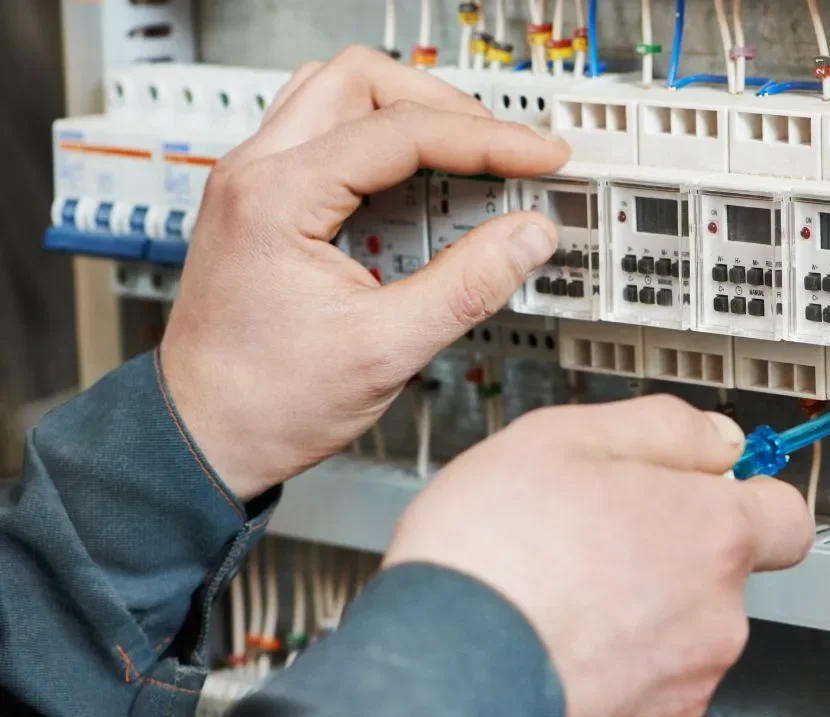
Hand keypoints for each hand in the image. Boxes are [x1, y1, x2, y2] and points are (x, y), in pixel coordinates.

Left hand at [160, 47, 569, 500]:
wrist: (205, 436)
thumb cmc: (265, 402)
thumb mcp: (386, 349)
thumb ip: (467, 285)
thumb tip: (527, 237)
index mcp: (276, 198)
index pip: (400, 131)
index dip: (486, 139)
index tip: (539, 157)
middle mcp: (255, 173)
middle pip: (362, 81)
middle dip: (444, 108)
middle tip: (501, 150)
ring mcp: (254, 182)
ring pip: (340, 96)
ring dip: (409, 117)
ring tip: (466, 162)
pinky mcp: (264, 201)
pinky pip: (328, 137)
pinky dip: (383, 147)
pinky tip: (421, 193)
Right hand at [384, 395, 813, 716]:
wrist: (436, 681)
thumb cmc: (488, 560)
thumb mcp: (564, 437)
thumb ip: (661, 429)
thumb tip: (714, 438)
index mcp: (710, 535)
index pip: (787, 516)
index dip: (748, 498)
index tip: (713, 493)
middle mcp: (714, 618)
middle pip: (719, 578)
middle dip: (668, 558)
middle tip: (592, 542)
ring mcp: (682, 688)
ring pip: (678, 639)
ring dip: (634, 618)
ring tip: (556, 600)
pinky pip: (639, 698)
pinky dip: (605, 677)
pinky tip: (548, 652)